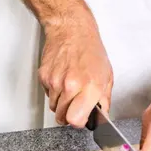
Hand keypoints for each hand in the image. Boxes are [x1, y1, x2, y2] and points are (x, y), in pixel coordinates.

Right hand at [38, 10, 112, 126]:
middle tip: (76, 101)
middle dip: (68, 113)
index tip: (82, 116)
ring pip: (53, 106)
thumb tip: (102, 117)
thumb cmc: (90, 49)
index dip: (78, 121)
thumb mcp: (106, 74)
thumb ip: (104, 99)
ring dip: (61, 102)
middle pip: (62, 117)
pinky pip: (47, 94)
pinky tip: (62, 77)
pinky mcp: (44, 76)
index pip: (75, 120)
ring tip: (70, 85)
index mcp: (89, 86)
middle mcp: (70, 85)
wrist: (71, 29)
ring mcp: (55, 81)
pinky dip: (54, 90)